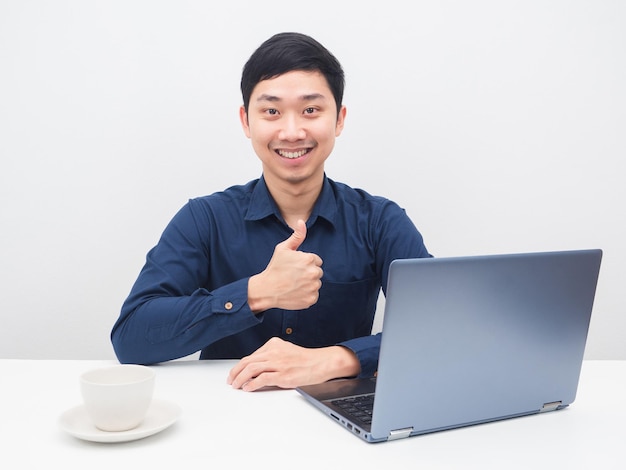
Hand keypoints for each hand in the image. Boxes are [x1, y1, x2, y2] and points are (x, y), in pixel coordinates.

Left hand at [226, 337, 360, 391]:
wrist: (321, 362)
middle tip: (231, 380)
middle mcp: (274, 352)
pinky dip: (252, 384)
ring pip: (251, 369)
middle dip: (235, 372)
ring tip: (236, 385)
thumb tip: (256, 368)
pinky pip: (261, 379)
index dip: (240, 366)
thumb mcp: (286, 350)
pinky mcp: (282, 375)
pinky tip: (248, 388)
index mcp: (273, 344)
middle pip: (247, 361)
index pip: (251, 355)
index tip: (235, 373)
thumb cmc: (305, 359)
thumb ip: (271, 355)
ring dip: (240, 379)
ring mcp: (278, 363)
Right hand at [248, 219, 322, 311]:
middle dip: (308, 273)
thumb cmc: (275, 268)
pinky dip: (306, 294)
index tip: (294, 267)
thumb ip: (296, 236)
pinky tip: (295, 292)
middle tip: (293, 276)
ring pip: (316, 283)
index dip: (305, 263)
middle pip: (317, 272)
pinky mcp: (311, 299)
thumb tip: (302, 222)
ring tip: (294, 284)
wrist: (266, 290)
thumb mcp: (283, 249)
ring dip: (308, 284)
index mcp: (309, 259)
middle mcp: (314, 273)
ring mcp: (313, 287)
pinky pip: (314, 295)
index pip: (316, 261)